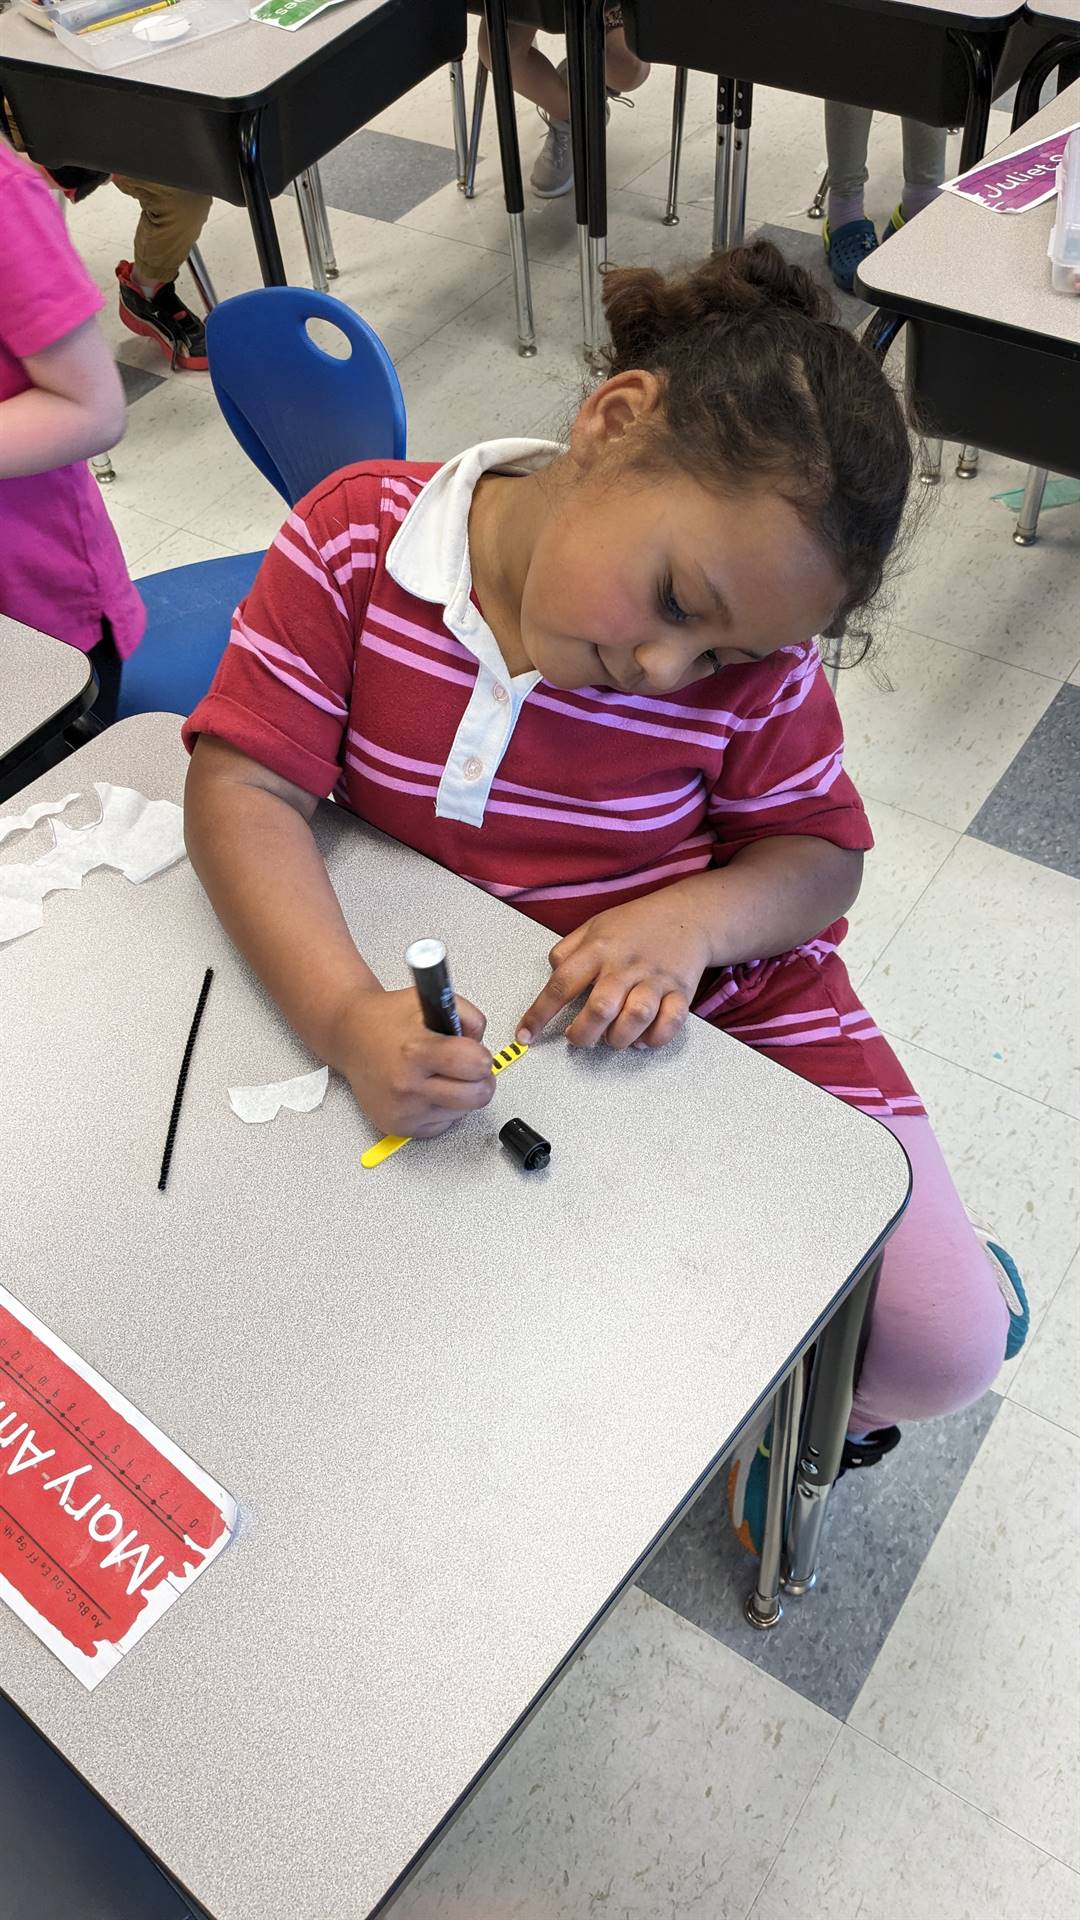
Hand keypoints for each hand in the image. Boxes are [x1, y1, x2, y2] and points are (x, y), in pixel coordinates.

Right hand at [336, 987, 494, 1136]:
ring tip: (438, 1076)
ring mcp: (403, 1110)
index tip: (473, 1053)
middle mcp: (407, 1085)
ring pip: (463, 1112)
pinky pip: (443, 1125)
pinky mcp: (399, 1127)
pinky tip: (426, 1090)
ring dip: (459, 1095)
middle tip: (468, 1069)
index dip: (481, 1056)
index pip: (475, 1064)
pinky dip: (442, 1109)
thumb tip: (482, 1044)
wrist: (350, 1038)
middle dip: (480, 1080)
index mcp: (415, 1051)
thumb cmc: (387, 1020)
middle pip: (477, 1096)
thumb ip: (465, 1016)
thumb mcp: (427, 1001)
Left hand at [516, 893, 711, 1050]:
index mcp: (598, 948)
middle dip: (582, 1035)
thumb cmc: (638, 923)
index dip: (538, 1014)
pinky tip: (643, 1037)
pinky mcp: (681, 992)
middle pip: (599, 1008)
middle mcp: (625, 965)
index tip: (526, 1035)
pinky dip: (654, 1039)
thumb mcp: (595, 926)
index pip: (560, 984)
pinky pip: (669, 1024)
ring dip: (618, 1038)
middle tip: (578, 1037)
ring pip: (635, 1019)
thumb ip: (568, 950)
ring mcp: (655, 979)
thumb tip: (551, 975)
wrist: (689, 914)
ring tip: (612, 1036)